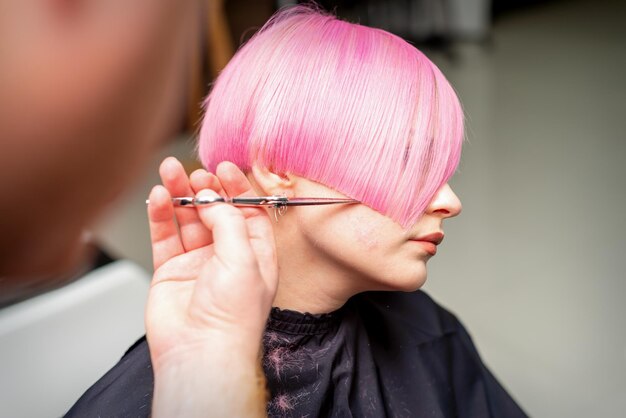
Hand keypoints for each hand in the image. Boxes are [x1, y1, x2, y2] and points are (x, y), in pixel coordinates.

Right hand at [145, 157, 276, 416]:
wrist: (201, 351)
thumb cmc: (233, 317)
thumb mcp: (244, 258)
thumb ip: (229, 221)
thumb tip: (213, 199)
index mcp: (256, 254)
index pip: (248, 212)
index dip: (237, 188)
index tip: (224, 168)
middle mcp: (227, 257)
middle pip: (215, 212)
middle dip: (205, 189)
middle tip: (195, 173)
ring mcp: (198, 263)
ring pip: (187, 219)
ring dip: (179, 194)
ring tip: (170, 171)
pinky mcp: (171, 270)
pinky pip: (165, 235)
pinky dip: (161, 214)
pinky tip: (160, 196)